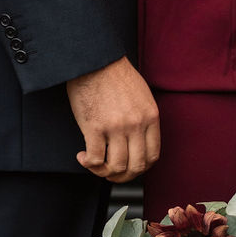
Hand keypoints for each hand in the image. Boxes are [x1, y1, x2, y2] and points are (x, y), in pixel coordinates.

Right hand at [66, 56, 160, 182]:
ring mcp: (116, 127)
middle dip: (123, 177)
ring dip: (104, 172)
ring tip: (94, 164)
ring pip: (116, 167)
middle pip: (136, 167)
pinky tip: (83, 157)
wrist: (95, 59)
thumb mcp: (141, 95)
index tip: (130, 167)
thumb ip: (144, 118)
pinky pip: (95, 159)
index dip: (141, 168)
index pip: (153, 156)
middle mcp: (136, 124)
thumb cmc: (115, 74)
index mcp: (150, 116)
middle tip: (111, 173)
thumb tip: (139, 142)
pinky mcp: (94, 128)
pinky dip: (89, 164)